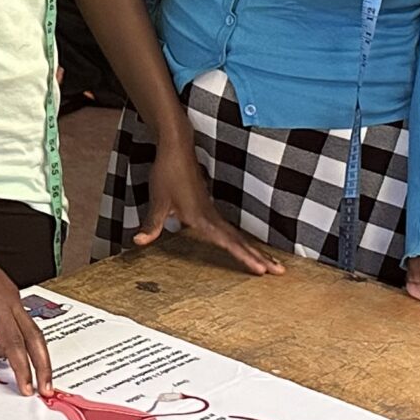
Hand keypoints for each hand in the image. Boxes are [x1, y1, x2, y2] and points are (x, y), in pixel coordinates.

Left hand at [0, 229, 52, 395]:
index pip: (14, 344)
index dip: (22, 369)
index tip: (26, 387)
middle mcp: (10, 299)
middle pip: (35, 338)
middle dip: (43, 366)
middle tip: (46, 387)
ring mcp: (12, 296)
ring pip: (30, 330)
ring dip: (31, 353)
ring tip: (22, 373)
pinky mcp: (8, 294)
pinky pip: (18, 321)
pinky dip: (16, 338)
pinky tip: (0, 348)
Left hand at [136, 140, 279, 274]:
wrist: (177, 149)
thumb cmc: (168, 173)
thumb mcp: (158, 200)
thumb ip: (152, 224)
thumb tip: (139, 242)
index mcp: (203, 218)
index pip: (228, 242)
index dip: (245, 257)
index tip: (261, 270)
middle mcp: (212, 216)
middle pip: (241, 241)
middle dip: (260, 257)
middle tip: (280, 271)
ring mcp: (213, 212)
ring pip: (238, 236)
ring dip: (255, 250)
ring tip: (271, 263)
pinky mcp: (210, 208)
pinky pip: (231, 230)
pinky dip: (242, 241)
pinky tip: (246, 248)